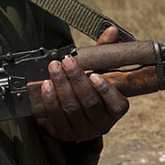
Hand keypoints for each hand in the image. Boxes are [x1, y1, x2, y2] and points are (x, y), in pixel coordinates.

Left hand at [36, 24, 128, 141]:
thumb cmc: (90, 89)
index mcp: (115, 110)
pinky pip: (56, 116)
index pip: (116, 104)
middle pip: (89, 102)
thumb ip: (105, 53)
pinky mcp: (64, 133)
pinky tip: (47, 85)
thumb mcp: (100, 71)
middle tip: (67, 62)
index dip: (106, 90)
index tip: (95, 75)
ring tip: (54, 68)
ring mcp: (83, 131)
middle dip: (76, 79)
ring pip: (71, 108)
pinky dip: (50, 99)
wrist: (73, 115)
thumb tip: (111, 31)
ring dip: (61, 86)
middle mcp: (102, 124)